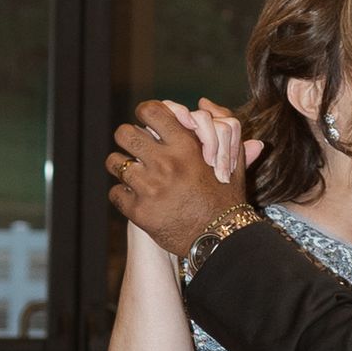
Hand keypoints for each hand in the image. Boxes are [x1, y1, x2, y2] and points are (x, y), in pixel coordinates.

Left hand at [108, 98, 260, 257]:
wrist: (221, 239)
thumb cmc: (227, 202)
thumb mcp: (232, 169)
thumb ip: (231, 144)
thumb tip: (236, 126)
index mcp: (185, 146)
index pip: (150, 111)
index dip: (145, 112)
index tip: (146, 122)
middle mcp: (164, 163)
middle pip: (124, 133)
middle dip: (127, 139)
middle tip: (134, 148)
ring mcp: (149, 187)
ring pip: (115, 163)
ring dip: (123, 167)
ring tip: (133, 174)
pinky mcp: (139, 211)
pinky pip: (116, 192)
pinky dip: (123, 195)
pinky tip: (135, 198)